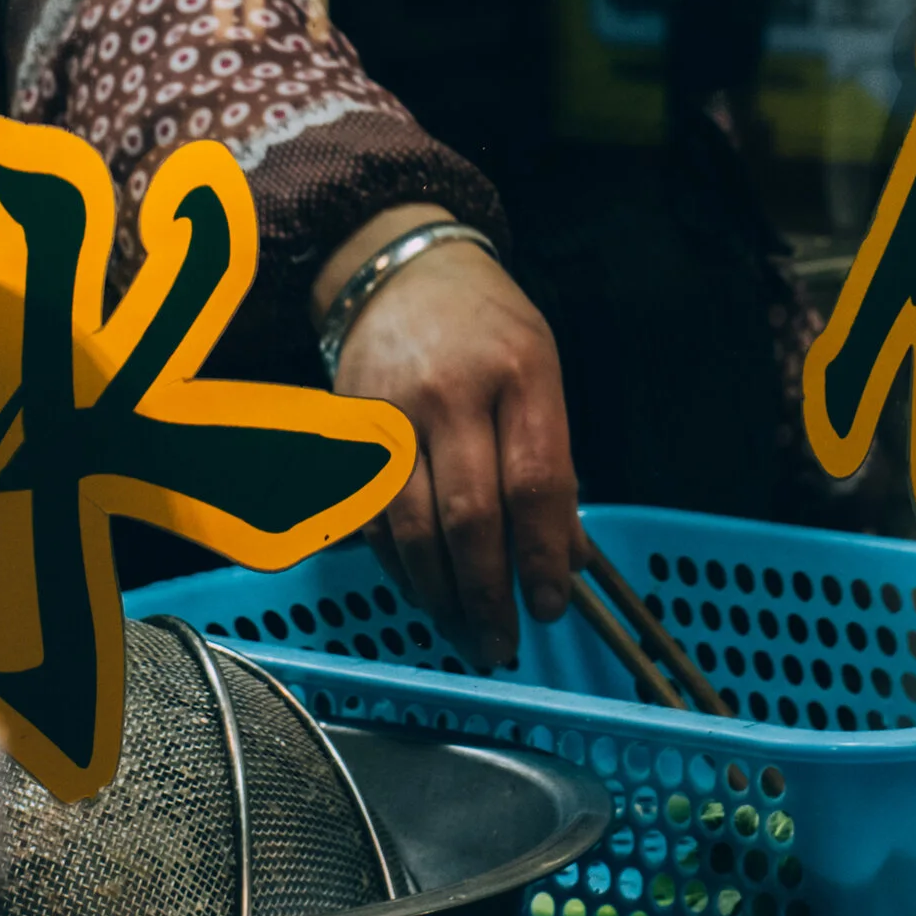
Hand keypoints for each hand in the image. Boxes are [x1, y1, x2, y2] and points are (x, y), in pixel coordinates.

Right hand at [312, 204, 580, 669]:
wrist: (402, 270)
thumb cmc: (487, 327)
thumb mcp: (541, 370)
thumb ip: (554, 460)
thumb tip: (566, 557)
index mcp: (519, 375)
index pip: (536, 482)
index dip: (542, 555)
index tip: (549, 604)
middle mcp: (452, 394)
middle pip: (469, 516)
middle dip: (488, 595)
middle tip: (501, 645)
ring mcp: (392, 414)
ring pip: (412, 529)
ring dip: (439, 594)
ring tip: (462, 628)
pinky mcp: (350, 432)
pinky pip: (372, 518)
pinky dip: (397, 566)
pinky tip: (421, 588)